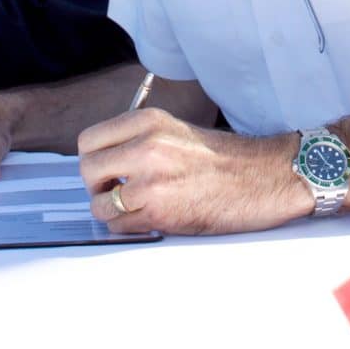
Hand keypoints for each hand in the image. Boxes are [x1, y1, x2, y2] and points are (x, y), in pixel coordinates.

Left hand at [77, 109, 305, 235]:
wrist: (262, 178)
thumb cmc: (222, 159)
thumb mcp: (176, 131)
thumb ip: (138, 139)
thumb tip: (102, 160)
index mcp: (148, 121)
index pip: (88, 140)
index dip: (94, 159)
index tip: (107, 170)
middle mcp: (145, 146)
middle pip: (86, 170)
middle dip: (97, 186)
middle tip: (116, 192)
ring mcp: (151, 180)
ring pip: (99, 203)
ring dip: (111, 210)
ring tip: (135, 208)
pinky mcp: (159, 211)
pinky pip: (119, 225)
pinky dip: (128, 227)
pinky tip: (148, 219)